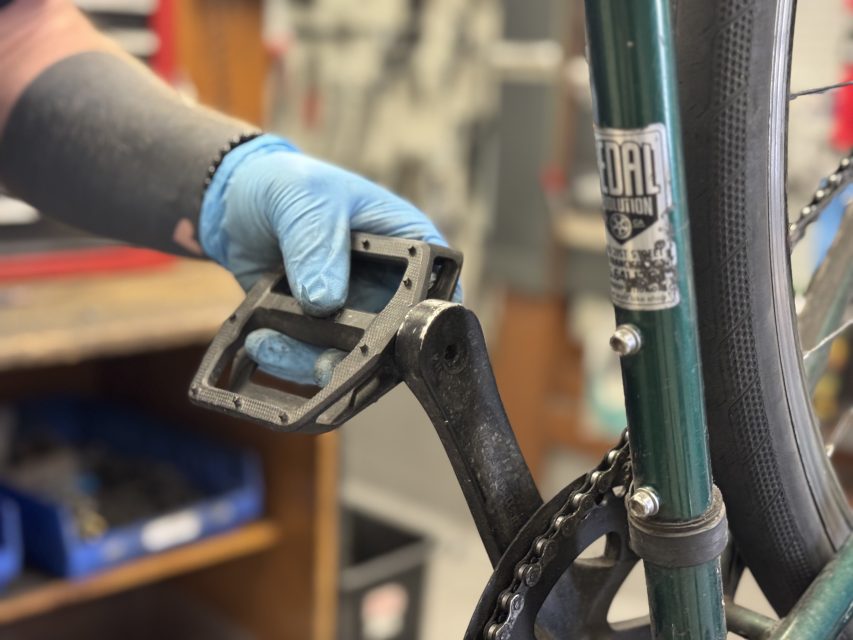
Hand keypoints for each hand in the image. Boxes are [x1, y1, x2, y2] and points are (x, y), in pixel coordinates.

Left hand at [199, 134, 458, 386]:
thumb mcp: (308, 197)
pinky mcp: (319, 328)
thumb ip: (317, 244)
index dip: (429, 323)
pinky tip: (260, 341)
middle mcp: (390, 286)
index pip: (440, 291)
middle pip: (398, 341)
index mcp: (411, 244)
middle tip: (324, 363)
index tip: (397, 343)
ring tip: (269, 343)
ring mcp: (355, 311)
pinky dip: (288, 358)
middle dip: (363, 360)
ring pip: (353, 358)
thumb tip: (325, 301)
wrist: (237, 199)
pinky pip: (312, 359)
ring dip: (312, 363)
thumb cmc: (290, 182)